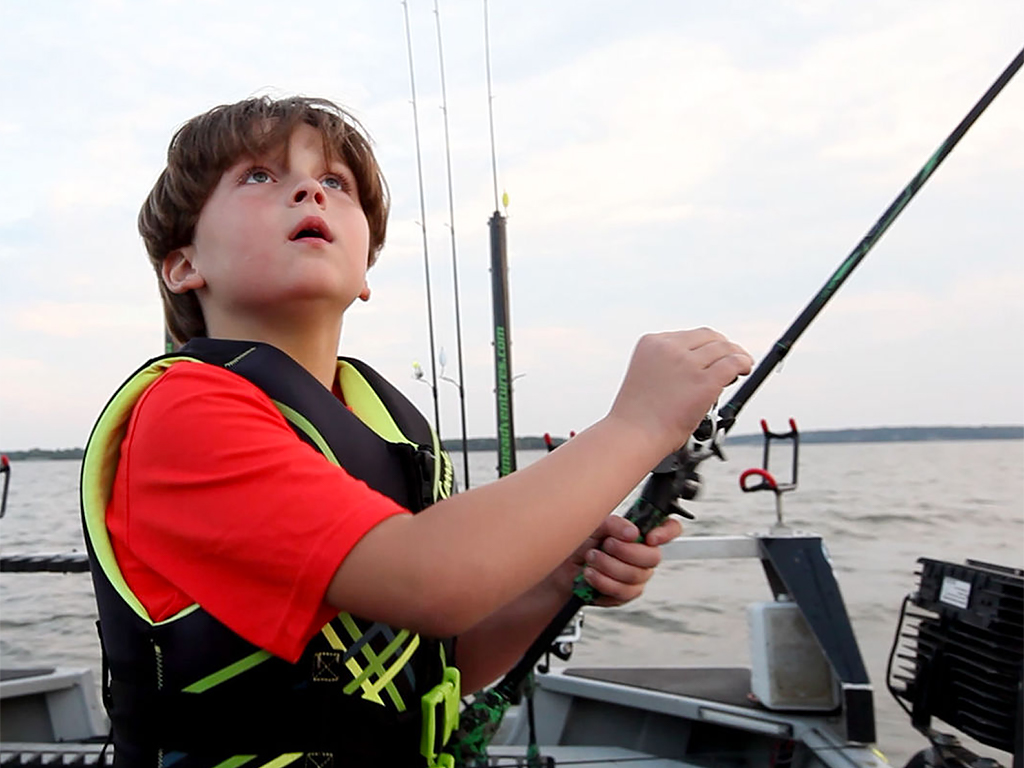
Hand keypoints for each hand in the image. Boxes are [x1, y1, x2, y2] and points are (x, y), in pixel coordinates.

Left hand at [566, 514, 682, 606]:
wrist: (561, 570)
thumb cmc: (580, 544)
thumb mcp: (595, 526)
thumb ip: (614, 524)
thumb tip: (633, 533)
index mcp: (640, 534)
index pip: (669, 529)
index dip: (667, 532)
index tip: (649, 536)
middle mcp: (643, 555)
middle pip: (653, 557)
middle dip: (625, 551)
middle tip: (606, 545)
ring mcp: (637, 576)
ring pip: (636, 575)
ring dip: (609, 566)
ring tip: (591, 559)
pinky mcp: (625, 595)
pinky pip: (623, 592)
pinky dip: (602, 582)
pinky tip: (590, 574)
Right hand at [609, 328, 751, 452]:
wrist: (633, 435)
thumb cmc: (638, 416)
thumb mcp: (647, 374)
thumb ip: (668, 364)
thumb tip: (699, 367)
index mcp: (652, 343)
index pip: (689, 336)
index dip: (707, 344)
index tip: (714, 354)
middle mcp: (670, 349)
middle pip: (709, 338)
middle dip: (724, 347)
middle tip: (732, 357)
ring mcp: (688, 364)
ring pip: (724, 349)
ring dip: (737, 355)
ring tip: (743, 363)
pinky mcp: (705, 381)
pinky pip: (733, 364)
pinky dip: (743, 363)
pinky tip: (745, 368)